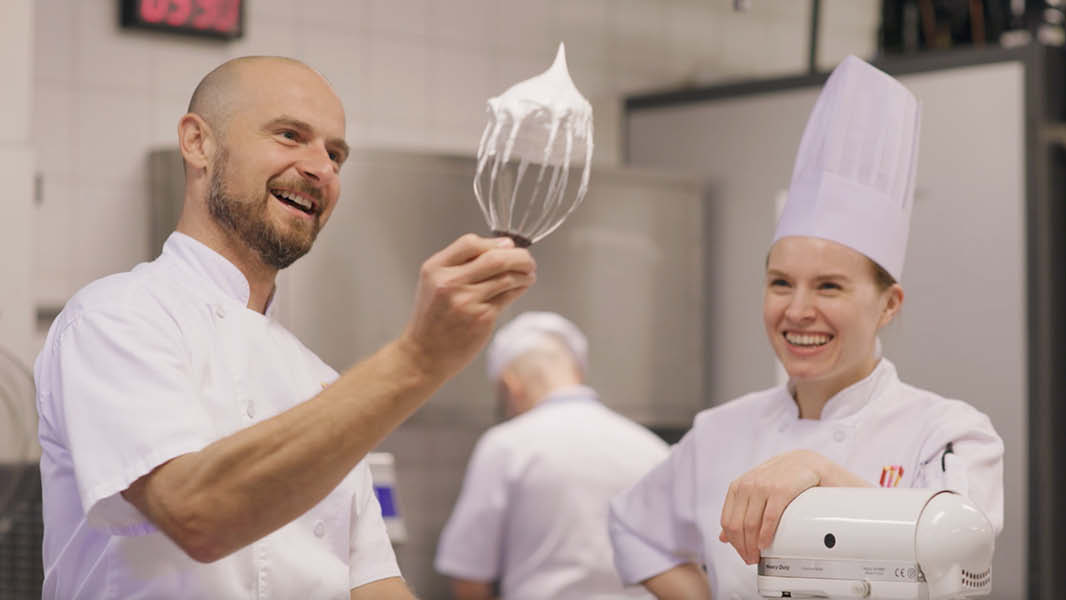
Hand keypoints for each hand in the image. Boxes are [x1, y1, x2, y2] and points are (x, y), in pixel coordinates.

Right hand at [400, 234, 535, 379]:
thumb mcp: (434, 283)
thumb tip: (502, 247)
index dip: (494, 243)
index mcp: (435, 269)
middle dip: (519, 256)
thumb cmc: (433, 318)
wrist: (425, 353)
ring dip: (524, 273)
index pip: (470, 243)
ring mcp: (466, 301)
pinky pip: (508, 296)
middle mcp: (450, 283)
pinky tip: (522, 286)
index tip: (508, 245)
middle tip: (528, 259)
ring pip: (507, 278)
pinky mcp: (481, 318)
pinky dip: (520, 288)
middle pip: (495, 258)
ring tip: (529, 273)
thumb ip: (460, 264)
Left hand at [718, 449, 828, 564]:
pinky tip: (766, 544)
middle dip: (742, 547)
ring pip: (750, 524)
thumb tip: (723, 537)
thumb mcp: (754, 491)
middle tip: (751, 559)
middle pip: (737, 525)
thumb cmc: (781, 478)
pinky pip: (769, 518)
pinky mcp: (780, 490)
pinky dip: (766, 535)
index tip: (742, 553)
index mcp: (737, 487)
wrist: (806, 462)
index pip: (727, 521)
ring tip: (758, 556)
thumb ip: (739, 511)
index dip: (733, 542)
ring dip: (753, 545)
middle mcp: (747, 485)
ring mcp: (763, 487)